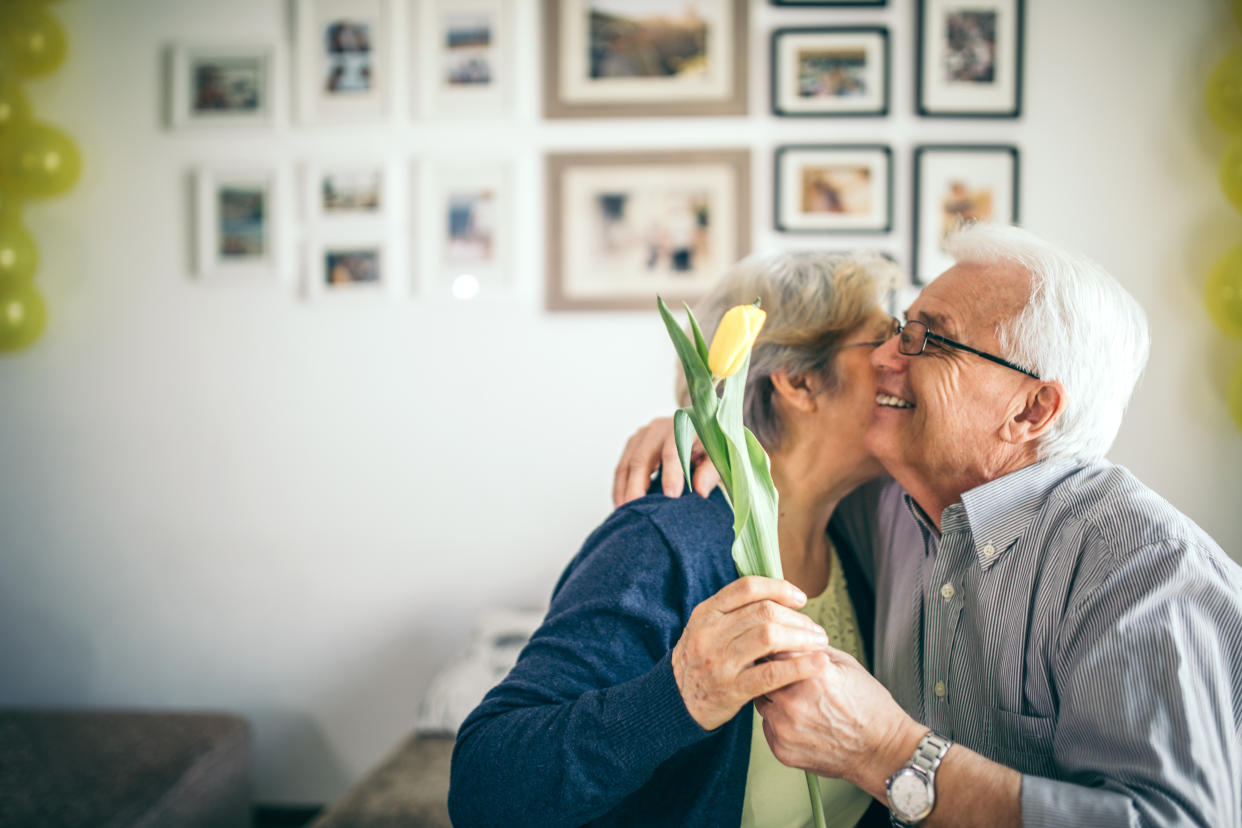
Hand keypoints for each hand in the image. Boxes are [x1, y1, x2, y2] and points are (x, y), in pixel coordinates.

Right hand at [612, 417, 722, 506]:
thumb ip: (710, 472)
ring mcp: (643, 435)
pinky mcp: (633, 444)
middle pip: (642, 458)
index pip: (673, 451)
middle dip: (638, 486)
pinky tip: (622, 504)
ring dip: (624, 489)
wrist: (698, 425)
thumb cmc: (708, 443)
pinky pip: (622, 467)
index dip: (671, 474)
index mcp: (683, 426)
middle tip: (638, 510)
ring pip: (628, 463)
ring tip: (626, 512)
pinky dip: (620, 487)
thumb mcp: (717, 455)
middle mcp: (659, 428)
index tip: (671, 497)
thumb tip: (700, 492)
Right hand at [672, 576, 831, 731]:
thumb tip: (776, 596)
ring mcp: (719, 661)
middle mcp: (710, 632)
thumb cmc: (700, 662)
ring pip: (769, 637)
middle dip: (798, 619)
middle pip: (764, 612)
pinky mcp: (731, 689)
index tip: (801, 598)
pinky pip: (771, 674)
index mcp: (706, 612)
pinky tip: (818, 664)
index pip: (747, 587)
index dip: (779, 588)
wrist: (675, 702)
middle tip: (817, 630)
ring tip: (820, 644)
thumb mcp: (705, 629)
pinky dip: (799, 667)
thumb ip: (733, 612)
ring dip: (802, 638)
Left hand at [756, 646, 923, 794]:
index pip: (773, 648)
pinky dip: (779, 721)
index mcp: (811, 673)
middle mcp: (793, 700)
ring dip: (773, 696)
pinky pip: (767, 726)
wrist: (882, 750)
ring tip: (799, 700)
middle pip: (762, 674)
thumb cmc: (869, 706)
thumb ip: (812, 649)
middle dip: (772, 671)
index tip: (781, 649)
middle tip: (789, 676)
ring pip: (761, 700)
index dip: (777, 647)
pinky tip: (801, 721)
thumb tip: (790, 637)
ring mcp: (785, 727)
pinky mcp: (782, 749)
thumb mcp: (846, 664)